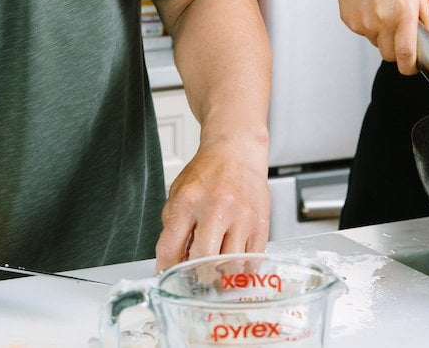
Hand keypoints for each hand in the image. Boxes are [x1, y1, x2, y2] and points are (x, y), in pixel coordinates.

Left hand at [155, 136, 269, 270]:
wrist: (237, 152)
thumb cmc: (208, 173)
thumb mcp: (179, 194)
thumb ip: (173, 228)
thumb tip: (172, 263)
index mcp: (188, 201)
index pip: (170, 247)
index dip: (167, 268)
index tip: (170, 274)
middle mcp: (216, 208)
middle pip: (204, 258)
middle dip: (196, 275)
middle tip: (195, 277)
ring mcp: (242, 216)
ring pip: (231, 264)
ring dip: (221, 274)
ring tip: (216, 270)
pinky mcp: (261, 223)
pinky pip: (253, 260)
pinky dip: (241, 268)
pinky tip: (234, 262)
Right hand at [331, 0, 428, 72]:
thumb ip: (426, 18)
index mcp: (404, 13)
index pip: (406, 54)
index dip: (410, 67)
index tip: (412, 67)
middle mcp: (383, 21)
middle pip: (389, 55)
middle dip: (396, 51)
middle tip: (398, 32)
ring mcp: (364, 23)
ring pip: (376, 44)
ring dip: (382, 35)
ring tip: (382, 9)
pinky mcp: (350, 22)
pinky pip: (364, 33)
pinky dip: (368, 26)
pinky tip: (369, 6)